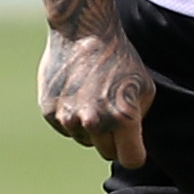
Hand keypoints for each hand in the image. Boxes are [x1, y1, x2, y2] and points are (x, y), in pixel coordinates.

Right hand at [39, 23, 156, 167]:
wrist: (82, 33)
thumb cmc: (121, 60)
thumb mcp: (144, 88)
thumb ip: (140, 119)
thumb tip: (134, 143)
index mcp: (123, 118)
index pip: (131, 160)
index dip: (134, 154)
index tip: (134, 147)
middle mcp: (94, 122)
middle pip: (107, 152)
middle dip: (113, 140)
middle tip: (114, 116)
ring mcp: (69, 118)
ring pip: (85, 140)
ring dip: (92, 129)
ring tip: (95, 98)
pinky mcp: (49, 112)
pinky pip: (66, 129)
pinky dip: (72, 119)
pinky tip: (77, 95)